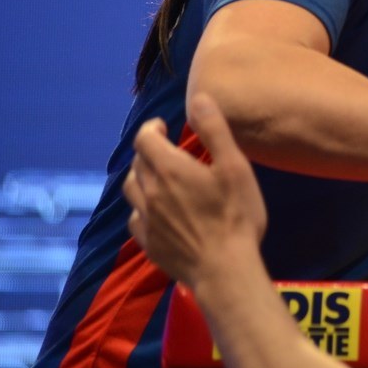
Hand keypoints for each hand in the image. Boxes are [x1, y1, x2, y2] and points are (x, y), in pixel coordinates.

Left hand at [123, 93, 266, 288]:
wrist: (224, 268)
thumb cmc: (235, 215)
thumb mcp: (234, 167)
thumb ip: (214, 131)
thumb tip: (199, 98)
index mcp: (169, 169)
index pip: (144, 139)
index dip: (151, 129)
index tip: (164, 128)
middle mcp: (150, 191)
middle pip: (137, 163)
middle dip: (149, 151)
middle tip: (168, 151)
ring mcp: (146, 219)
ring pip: (131, 189)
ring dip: (141, 177)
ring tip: (158, 178)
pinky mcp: (148, 243)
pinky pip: (135, 218)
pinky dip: (142, 207)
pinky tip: (156, 212)